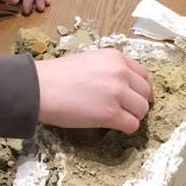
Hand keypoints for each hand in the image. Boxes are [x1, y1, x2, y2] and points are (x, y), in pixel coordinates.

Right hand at [35, 49, 153, 133]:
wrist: (40, 88)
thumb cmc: (58, 75)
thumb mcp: (89, 60)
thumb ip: (110, 69)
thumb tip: (124, 85)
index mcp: (115, 57)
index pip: (143, 74)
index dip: (139, 88)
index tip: (133, 96)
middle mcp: (120, 72)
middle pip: (146, 93)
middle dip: (138, 103)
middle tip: (125, 110)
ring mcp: (117, 93)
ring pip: (142, 110)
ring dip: (132, 116)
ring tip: (116, 118)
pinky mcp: (111, 114)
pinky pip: (132, 125)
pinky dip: (125, 128)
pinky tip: (112, 125)